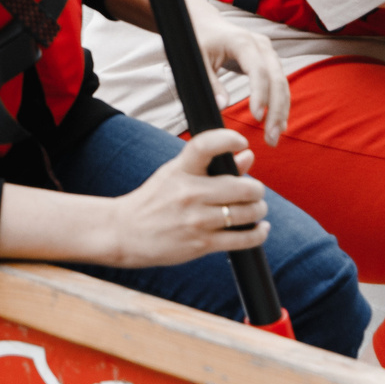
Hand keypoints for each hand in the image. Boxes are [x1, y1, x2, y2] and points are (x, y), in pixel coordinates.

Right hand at [97, 131, 268, 268]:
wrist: (125, 232)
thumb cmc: (154, 200)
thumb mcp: (175, 175)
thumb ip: (212, 166)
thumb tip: (247, 157)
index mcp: (180, 170)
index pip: (204, 146)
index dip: (227, 139)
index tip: (241, 141)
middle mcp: (188, 193)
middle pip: (241, 187)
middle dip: (256, 189)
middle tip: (255, 191)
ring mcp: (196, 220)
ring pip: (246, 213)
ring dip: (259, 210)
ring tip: (256, 209)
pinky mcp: (201, 244)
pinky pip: (243, 239)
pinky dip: (258, 233)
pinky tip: (259, 228)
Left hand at [191, 12, 289, 145]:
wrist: (204, 21)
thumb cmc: (198, 38)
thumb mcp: (197, 59)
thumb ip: (210, 82)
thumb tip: (222, 106)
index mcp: (242, 41)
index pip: (258, 70)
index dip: (260, 94)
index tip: (256, 117)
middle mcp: (260, 44)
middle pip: (277, 79)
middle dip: (276, 110)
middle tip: (270, 137)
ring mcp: (267, 51)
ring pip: (282, 83)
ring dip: (281, 111)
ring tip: (274, 137)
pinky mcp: (269, 59)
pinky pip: (279, 83)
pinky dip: (280, 103)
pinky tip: (278, 123)